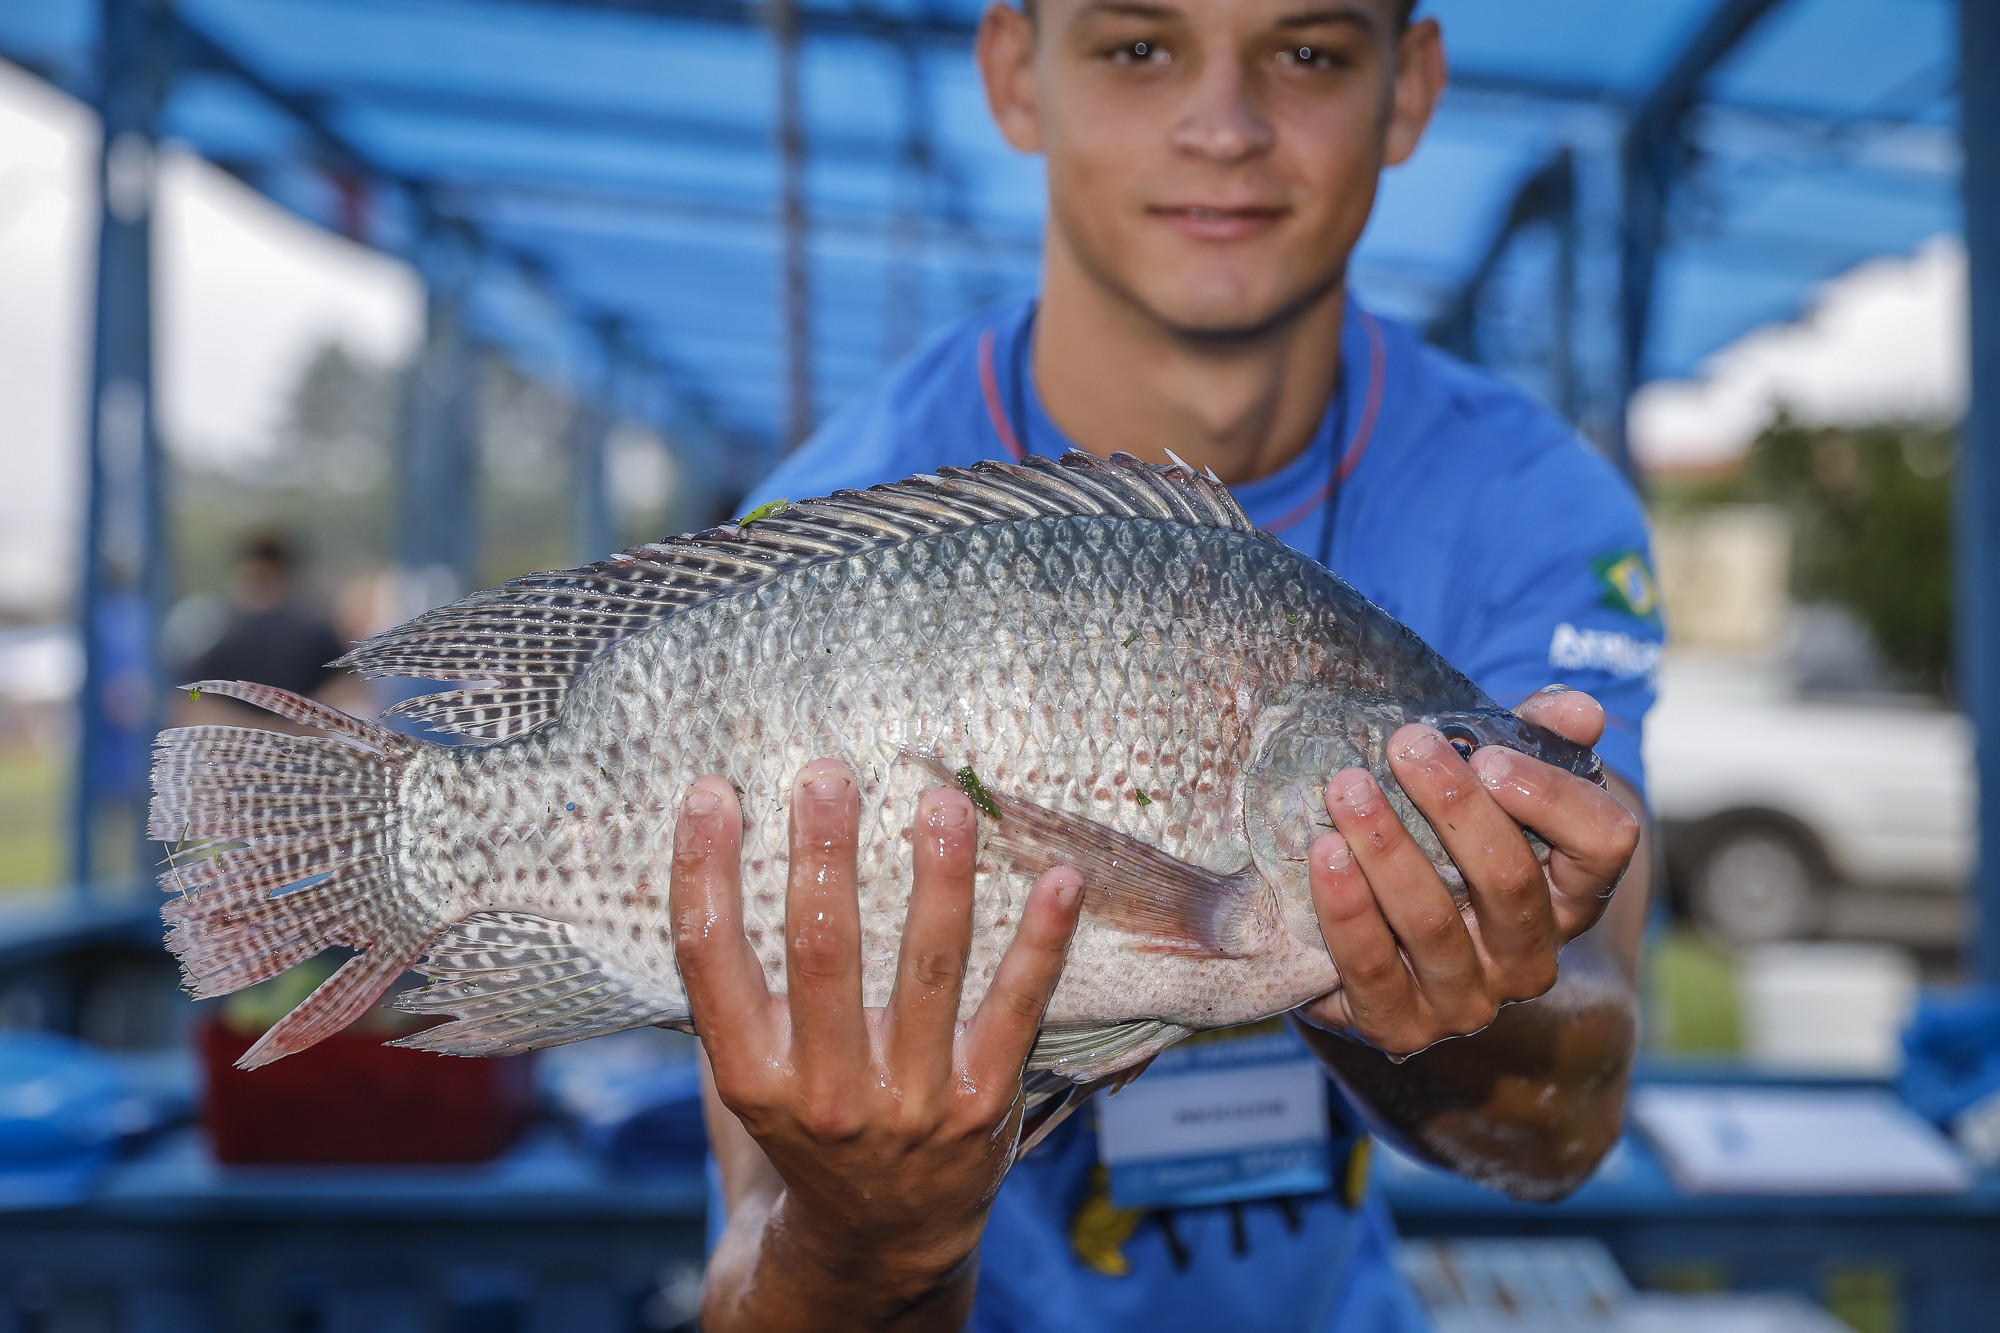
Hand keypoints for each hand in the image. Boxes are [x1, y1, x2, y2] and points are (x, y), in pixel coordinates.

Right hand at [671, 759, 1083, 1296]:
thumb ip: (732, 986)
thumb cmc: (810, 1121)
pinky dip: (1042, 940)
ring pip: (928, 966)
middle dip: (822, 853)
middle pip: (821, 951)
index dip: (704, 869)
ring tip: (942, 803)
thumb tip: (711, 845)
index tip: (712, 791)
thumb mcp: (749, 1072)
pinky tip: (1059, 878)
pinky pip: (1017, 1005)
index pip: (711, 958)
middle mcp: (826, 1091)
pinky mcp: (983, 1100)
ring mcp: (912, 1099)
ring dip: (938, 876)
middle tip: (828, 772)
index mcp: (752, 1073)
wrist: (879, 1239)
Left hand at [1294, 688, 1641, 1056]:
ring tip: (1346, 788)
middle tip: (1404, 746)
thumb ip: (1533, 741)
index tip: (1489, 754)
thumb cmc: (1436, 852)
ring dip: (1386, 848)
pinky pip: (1372, 967)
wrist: (1363, 950)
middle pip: (1510, 878)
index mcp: (1567, 895)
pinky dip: (1346, 907)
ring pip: (1433, 922)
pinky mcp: (1398, 1026)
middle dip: (1453, 806)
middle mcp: (1529, 957)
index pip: (1605, 845)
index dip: (1554, 797)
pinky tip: (1324, 854)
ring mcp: (1466, 1000)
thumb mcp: (1485, 794)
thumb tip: (1579, 708)